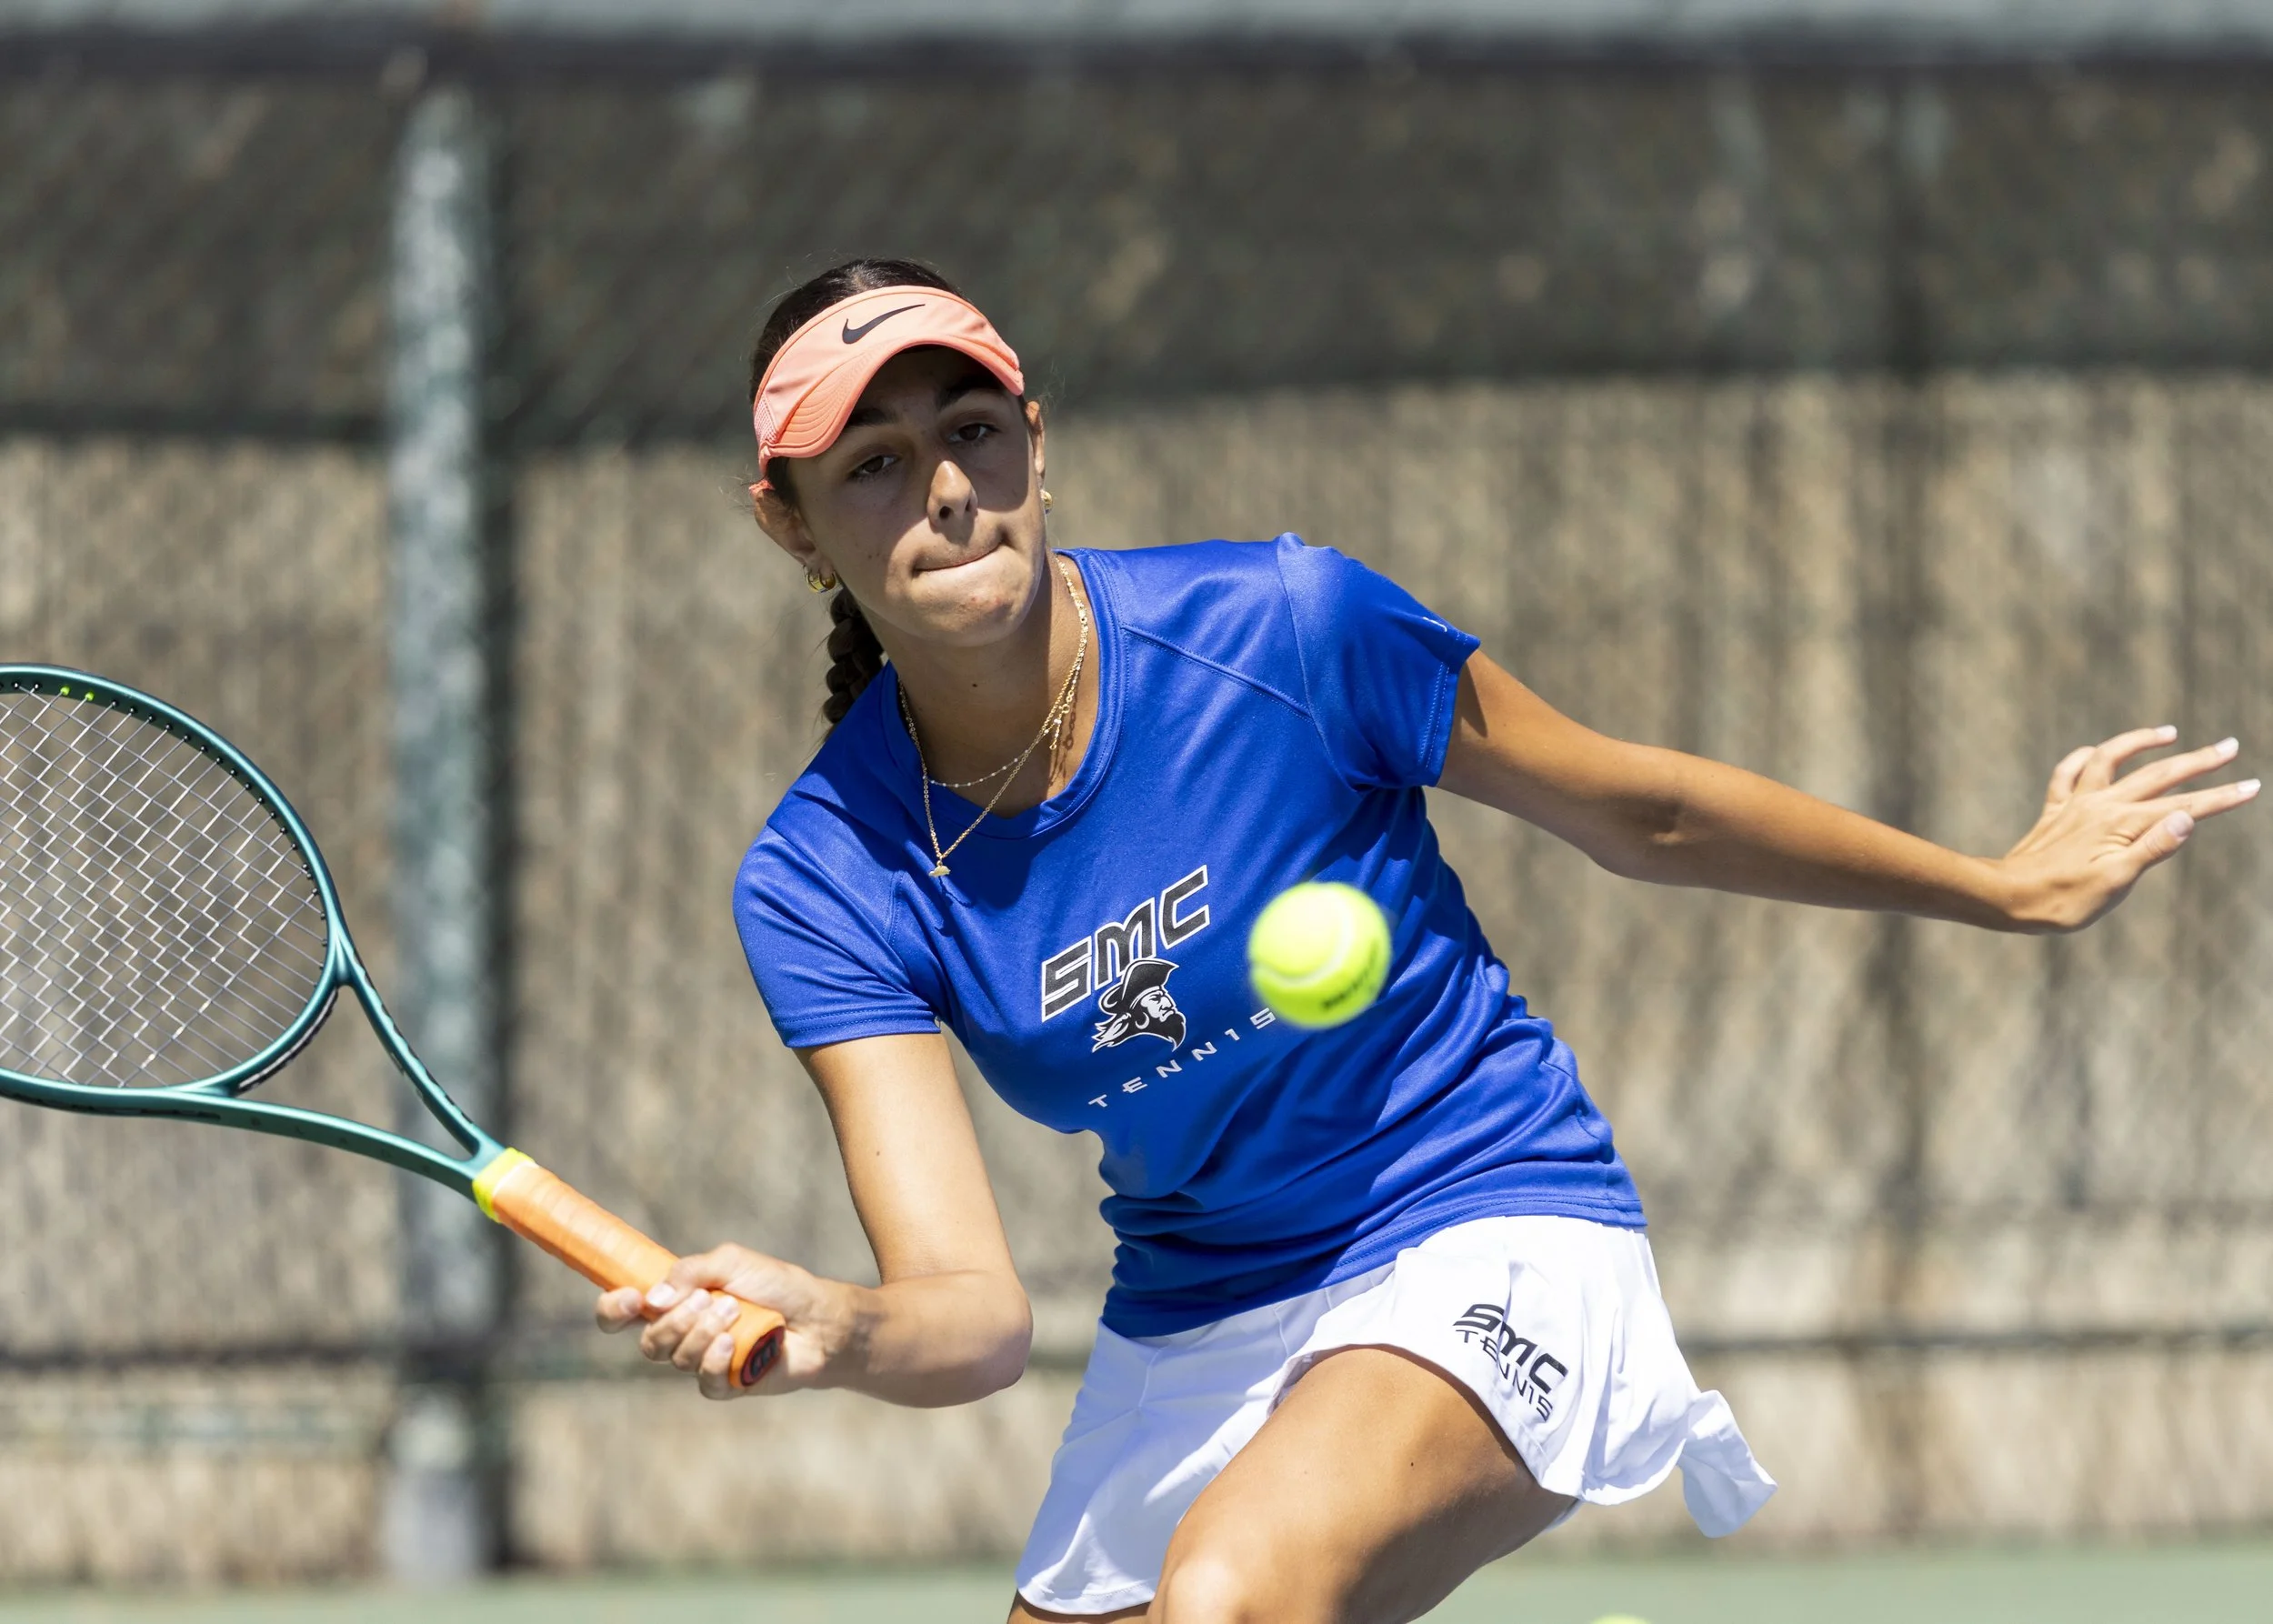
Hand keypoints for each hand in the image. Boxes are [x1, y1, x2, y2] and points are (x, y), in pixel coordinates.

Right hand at [595, 1244, 850, 1400]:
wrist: (820, 1317)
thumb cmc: (778, 1285)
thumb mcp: (732, 1262)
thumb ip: (690, 1272)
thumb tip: (652, 1298)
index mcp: (677, 1302)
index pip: (624, 1313)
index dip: (614, 1309)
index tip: (632, 1298)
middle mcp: (683, 1334)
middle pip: (648, 1341)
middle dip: (674, 1320)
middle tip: (707, 1300)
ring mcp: (703, 1361)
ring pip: (675, 1358)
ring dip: (702, 1331)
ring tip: (736, 1312)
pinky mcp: (725, 1384)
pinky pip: (703, 1381)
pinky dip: (715, 1359)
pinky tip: (734, 1344)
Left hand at [1996, 727, 2258, 932]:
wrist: (2005, 897)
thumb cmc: (2063, 900)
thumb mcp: (2116, 882)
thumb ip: (2153, 848)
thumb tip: (2187, 817)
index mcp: (2123, 825)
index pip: (2184, 807)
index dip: (2221, 797)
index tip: (2252, 786)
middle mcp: (2101, 806)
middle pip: (2158, 776)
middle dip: (2198, 762)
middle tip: (2229, 746)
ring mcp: (2076, 805)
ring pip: (2111, 760)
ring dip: (2140, 743)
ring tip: (2168, 733)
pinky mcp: (2054, 812)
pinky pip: (2067, 775)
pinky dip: (2083, 758)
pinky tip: (2093, 752)